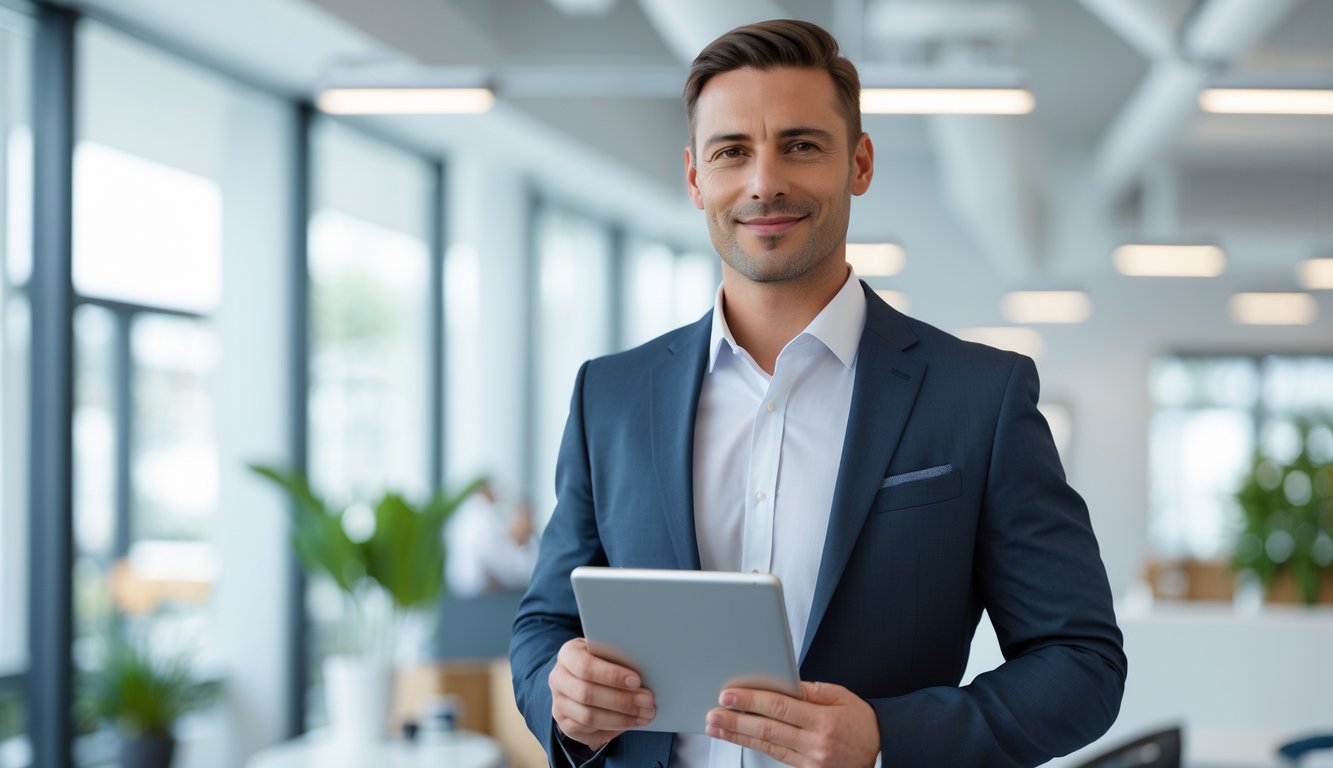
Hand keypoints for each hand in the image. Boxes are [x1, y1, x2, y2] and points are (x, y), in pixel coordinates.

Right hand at [548, 638, 655, 750]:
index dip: (612, 675)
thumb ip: (618, 658)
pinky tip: (631, 723)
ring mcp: (558, 703)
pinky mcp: (564, 723)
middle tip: (647, 702)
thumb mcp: (606, 652)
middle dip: (621, 700)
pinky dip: (612, 729)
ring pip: (588, 717)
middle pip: (587, 694)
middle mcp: (558, 679)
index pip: (586, 667)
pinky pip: (588, 731)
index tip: (636, 680)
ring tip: (644, 715)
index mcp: (568, 654)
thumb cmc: (601, 660)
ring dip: (621, 718)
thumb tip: (646, 673)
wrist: (579, 676)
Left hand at [705, 681, 879, 767]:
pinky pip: (777, 756)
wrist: (882, 752)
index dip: (752, 700)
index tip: (729, 694)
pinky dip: (756, 745)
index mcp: (825, 720)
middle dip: (736, 720)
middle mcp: (816, 744)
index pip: (780, 707)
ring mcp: (811, 761)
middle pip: (768, 730)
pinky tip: (740, 737)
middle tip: (713, 713)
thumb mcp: (840, 696)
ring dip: (738, 735)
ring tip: (717, 727)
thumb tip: (780, 683)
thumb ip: (809, 690)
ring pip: (767, 746)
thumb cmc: (861, 723)